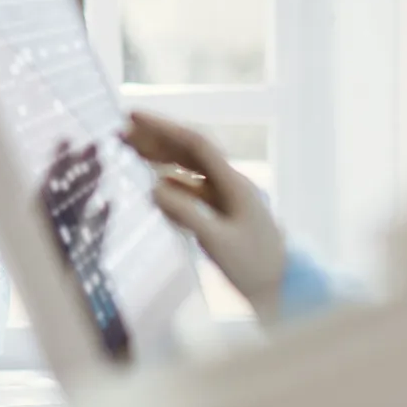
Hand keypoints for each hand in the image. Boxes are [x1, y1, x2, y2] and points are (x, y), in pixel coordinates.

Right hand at [125, 113, 287, 321]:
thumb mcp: (218, 242)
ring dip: (163, 158)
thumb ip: (186, 213)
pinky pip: (194, 191)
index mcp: (233, 183)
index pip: (195, 144)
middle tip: (123, 131)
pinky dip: (173, 184)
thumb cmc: (256, 267)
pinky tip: (156, 185)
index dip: (163, 127)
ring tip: (132, 150)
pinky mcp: (224, 216)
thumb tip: (154, 188)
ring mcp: (227, 199)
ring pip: (190, 169)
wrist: (283, 290)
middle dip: (157, 138)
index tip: (133, 117)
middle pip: (190, 151)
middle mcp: (230, 184)